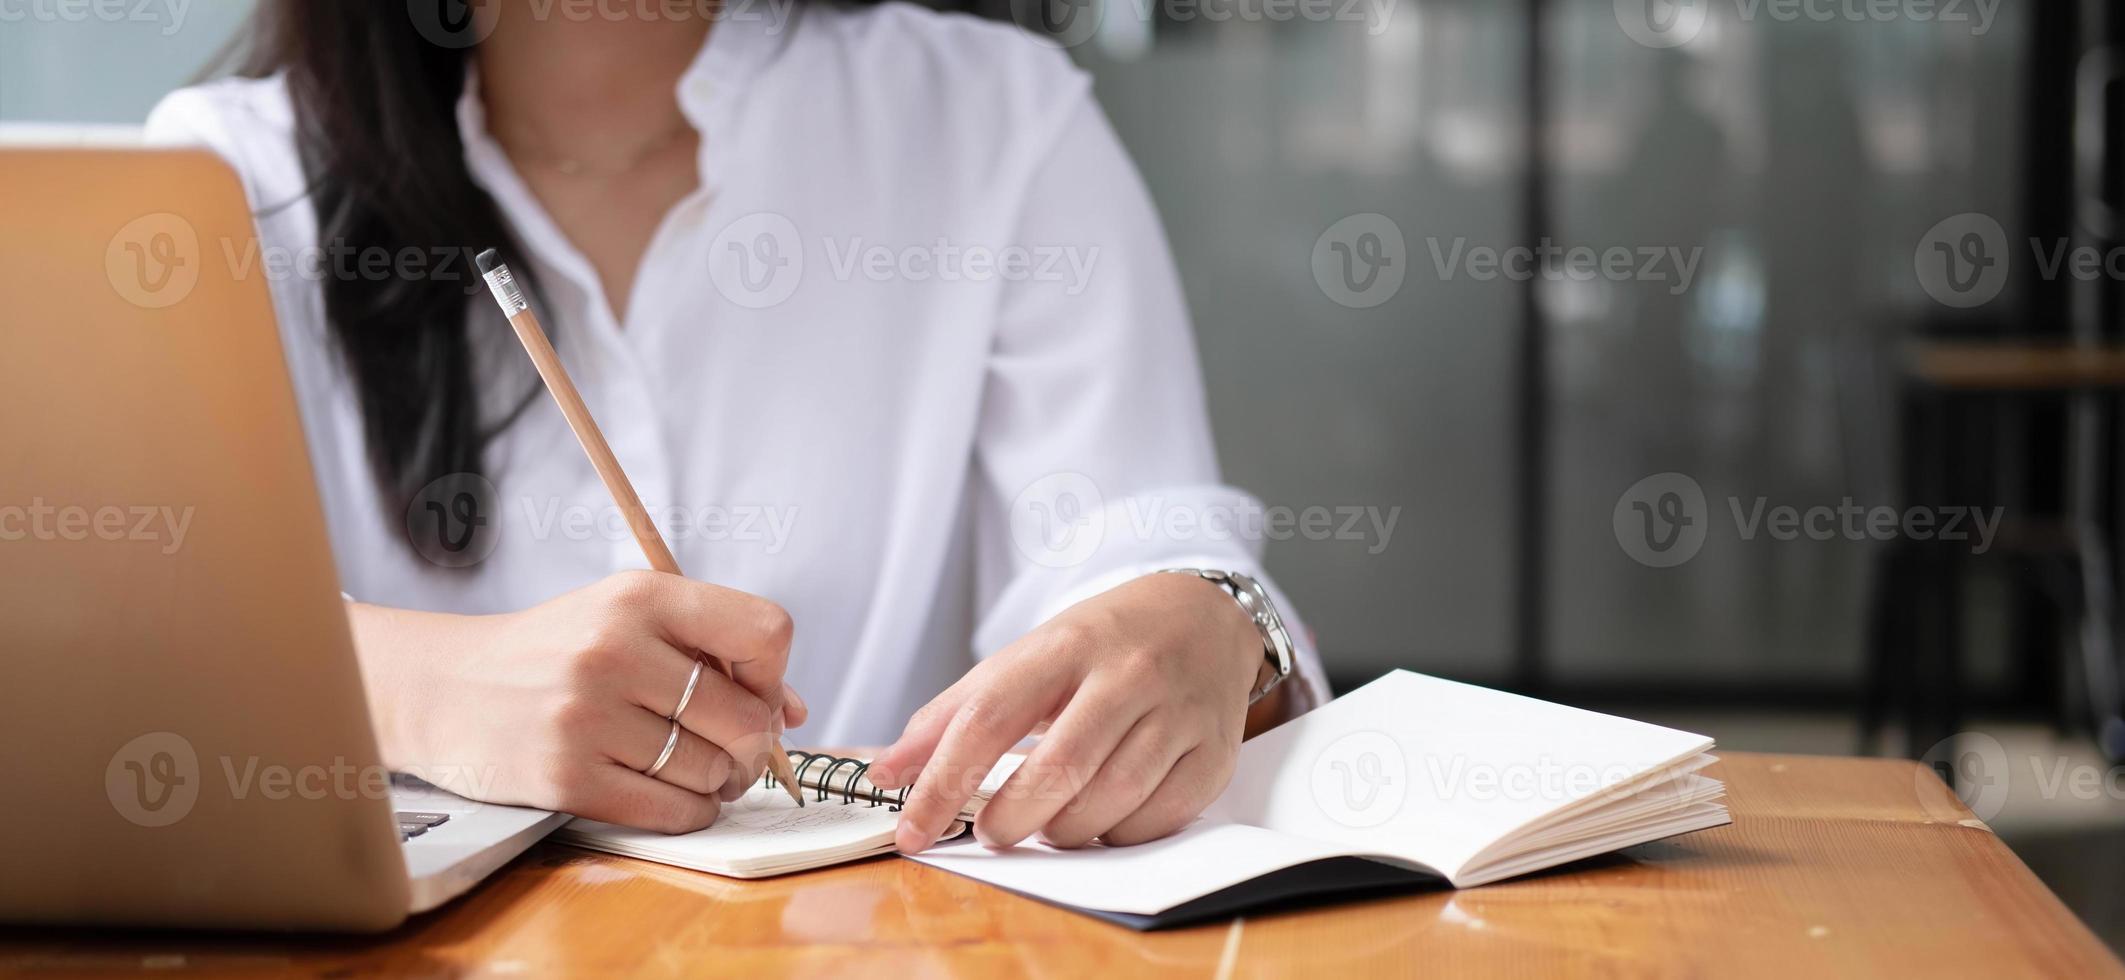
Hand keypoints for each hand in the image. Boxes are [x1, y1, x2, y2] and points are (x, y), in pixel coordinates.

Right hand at [347, 570, 805, 833]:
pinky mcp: (566, 778)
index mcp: (640, 597)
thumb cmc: (556, 652)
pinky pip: (671, 812)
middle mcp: (614, 650)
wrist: (445, 687)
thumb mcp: (628, 620)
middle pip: (745, 717)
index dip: (774, 673)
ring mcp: (587, 716)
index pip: (765, 632)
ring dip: (717, 781)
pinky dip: (688, 812)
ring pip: (710, 771)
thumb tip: (795, 713)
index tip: (752, 690)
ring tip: (692, 768)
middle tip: (734, 751)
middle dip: (751, 744)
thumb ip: (714, 651)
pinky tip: (673, 795)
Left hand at [868, 572, 1263, 852]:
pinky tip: (1102, 813)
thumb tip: (886, 771)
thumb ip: (952, 714)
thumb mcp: (1025, 658)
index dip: (942, 782)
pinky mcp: (1213, 754)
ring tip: (1046, 820)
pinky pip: (1153, 822)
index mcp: (1065, 645)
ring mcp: (1178, 714)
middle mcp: (1128, 674)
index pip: (989, 718)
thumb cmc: (1101, 645)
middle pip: (1056, 771)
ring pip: (1106, 804)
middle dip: (1009, 819)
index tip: (912, 830)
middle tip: (991, 831)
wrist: (1202, 618)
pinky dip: (1115, 833)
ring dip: (1061, 831)